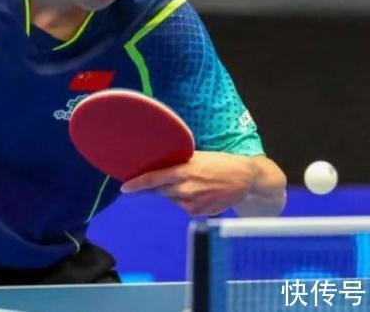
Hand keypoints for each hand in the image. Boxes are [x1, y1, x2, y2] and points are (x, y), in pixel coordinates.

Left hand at [120, 151, 257, 215]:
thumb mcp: (198, 157)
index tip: (125, 188)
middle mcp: (185, 189)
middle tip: (177, 178)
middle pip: (161, 190)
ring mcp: (191, 203)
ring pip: (173, 199)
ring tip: (198, 183)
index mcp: (183, 171)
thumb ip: (178, 163)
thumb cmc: (220, 163)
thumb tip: (158, 165)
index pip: (153, 179)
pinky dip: (188, 200)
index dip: (136, 184)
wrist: (245, 178)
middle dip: (162, 186)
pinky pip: (184, 207)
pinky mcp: (198, 213)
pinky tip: (203, 192)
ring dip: (177, 193)